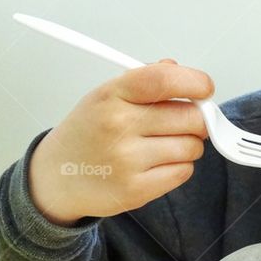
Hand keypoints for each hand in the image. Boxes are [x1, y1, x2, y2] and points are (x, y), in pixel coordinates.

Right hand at [28, 59, 212, 224]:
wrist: (56, 176)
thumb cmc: (88, 132)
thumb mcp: (106, 96)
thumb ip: (145, 80)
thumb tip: (179, 70)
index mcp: (112, 94)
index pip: (164, 80)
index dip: (195, 82)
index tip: (205, 89)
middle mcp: (118, 125)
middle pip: (190, 118)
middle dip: (197, 120)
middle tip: (186, 123)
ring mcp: (126, 160)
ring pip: (192, 147)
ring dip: (188, 145)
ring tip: (165, 145)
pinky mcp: (135, 189)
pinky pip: (183, 172)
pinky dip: (179, 167)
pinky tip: (157, 163)